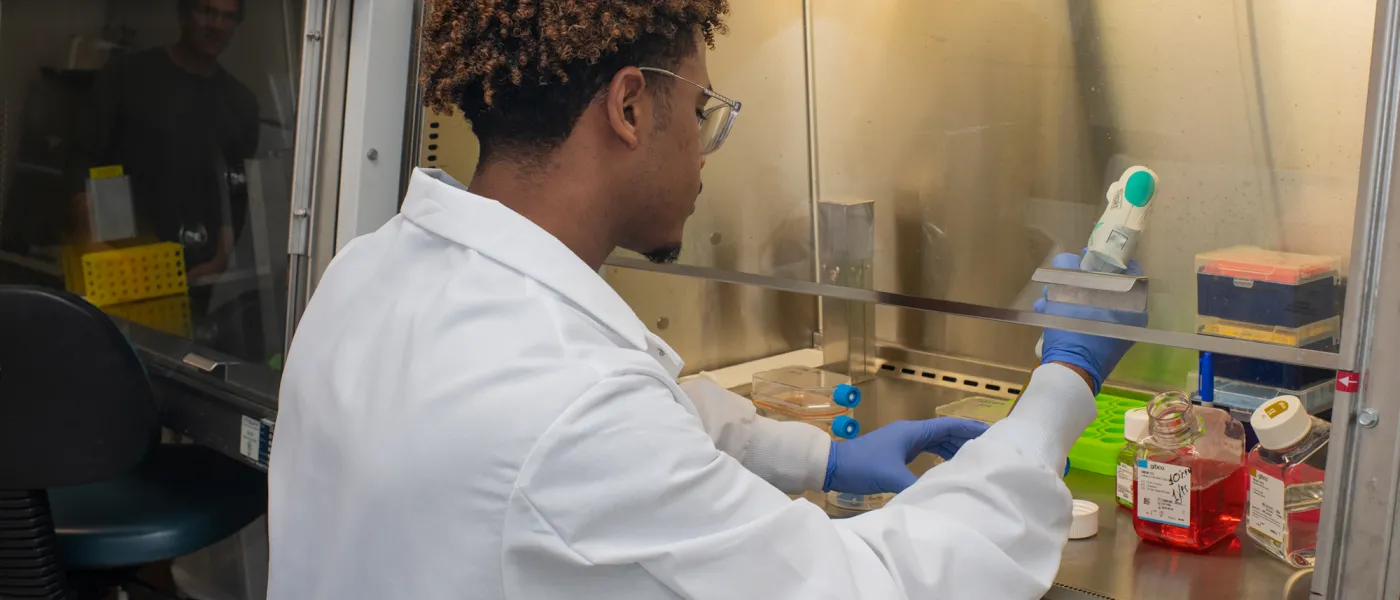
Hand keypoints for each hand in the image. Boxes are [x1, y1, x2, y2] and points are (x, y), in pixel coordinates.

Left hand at [824, 418, 989, 494]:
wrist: (833, 466)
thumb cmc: (861, 466)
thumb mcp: (890, 476)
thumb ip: (916, 484)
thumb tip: (939, 494)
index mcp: (911, 432)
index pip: (947, 426)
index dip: (969, 428)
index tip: (990, 433)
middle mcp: (909, 433)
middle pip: (944, 432)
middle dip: (965, 439)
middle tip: (988, 449)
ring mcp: (902, 442)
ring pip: (935, 441)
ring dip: (953, 448)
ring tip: (973, 458)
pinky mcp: (897, 452)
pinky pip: (925, 450)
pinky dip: (939, 455)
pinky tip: (947, 466)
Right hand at [1034, 252, 1148, 392]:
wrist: (1070, 372)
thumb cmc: (1073, 330)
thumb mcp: (1066, 292)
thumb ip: (1068, 269)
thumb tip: (1070, 261)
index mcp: (1133, 303)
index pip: (1128, 270)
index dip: (1105, 259)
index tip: (1087, 257)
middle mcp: (1131, 317)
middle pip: (1107, 286)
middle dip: (1078, 281)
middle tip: (1061, 280)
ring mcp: (1118, 332)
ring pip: (1093, 302)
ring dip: (1069, 297)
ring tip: (1046, 301)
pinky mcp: (1103, 343)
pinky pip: (1089, 319)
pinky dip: (1072, 314)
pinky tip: (1049, 314)